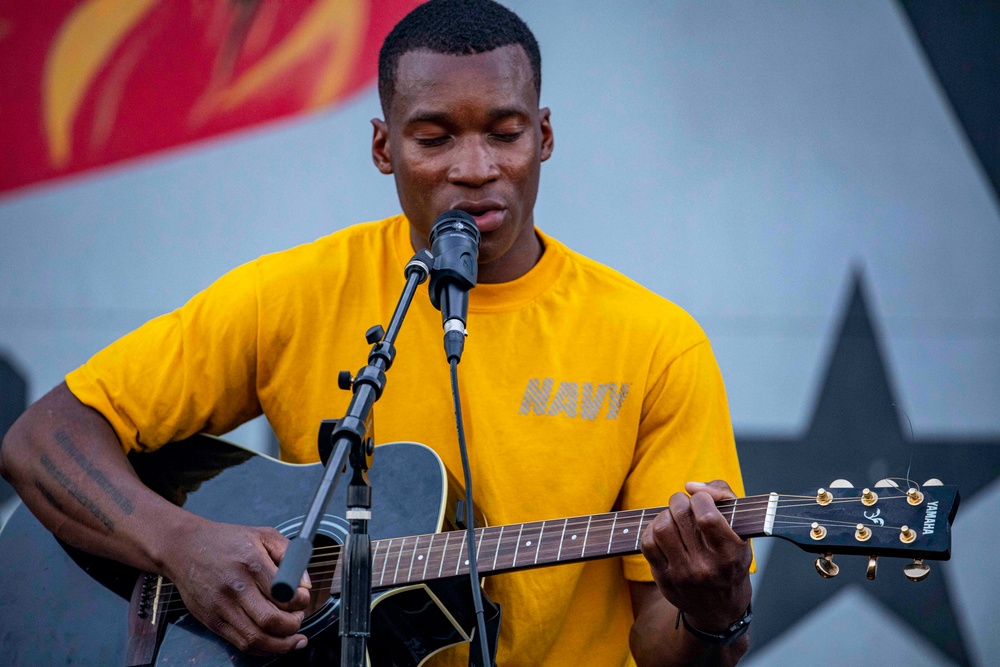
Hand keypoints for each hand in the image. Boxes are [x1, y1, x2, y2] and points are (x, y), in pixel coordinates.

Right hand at [161, 518, 312, 654]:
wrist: (183, 548)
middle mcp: (236, 588)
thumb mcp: (262, 535)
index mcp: (251, 564)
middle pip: (271, 621)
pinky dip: (262, 648)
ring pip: (256, 639)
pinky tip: (274, 642)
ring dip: (281, 644)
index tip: (303, 599)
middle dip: (293, 625)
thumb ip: (289, 553)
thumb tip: (305, 583)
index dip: (301, 602)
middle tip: (298, 617)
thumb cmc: (226, 541)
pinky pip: (241, 644)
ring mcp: (222, 607)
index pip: (285, 595)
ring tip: (293, 638)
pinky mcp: (212, 621)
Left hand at [639, 480, 751, 632]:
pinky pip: (648, 543)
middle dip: (680, 501)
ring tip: (674, 516)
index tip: (702, 500)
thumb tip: (691, 485)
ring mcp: (682, 574)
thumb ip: (724, 496)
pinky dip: (652, 529)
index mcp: (729, 555)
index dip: (701, 498)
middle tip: (685, 505)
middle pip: (680, 516)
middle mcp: (705, 567)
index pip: (706, 517)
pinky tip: (664, 530)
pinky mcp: (663, 578)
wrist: (720, 609)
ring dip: (665, 513)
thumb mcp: (743, 531)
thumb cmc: (731, 561)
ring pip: (661, 527)